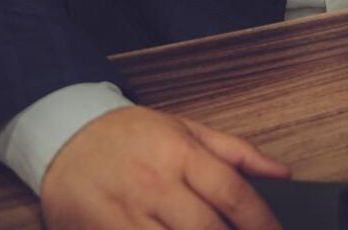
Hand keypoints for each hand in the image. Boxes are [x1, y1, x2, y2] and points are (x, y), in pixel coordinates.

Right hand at [40, 103, 289, 227]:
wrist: (66, 135)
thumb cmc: (129, 134)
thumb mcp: (183, 128)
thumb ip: (234, 152)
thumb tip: (281, 173)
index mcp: (180, 152)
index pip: (231, 190)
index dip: (260, 219)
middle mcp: (156, 183)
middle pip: (206, 228)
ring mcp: (128, 212)